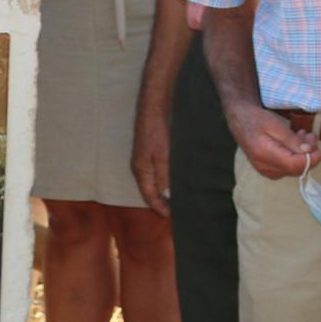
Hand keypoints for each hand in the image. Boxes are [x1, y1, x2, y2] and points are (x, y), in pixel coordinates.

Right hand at [130, 103, 171, 218]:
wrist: (155, 104)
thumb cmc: (157, 129)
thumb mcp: (162, 156)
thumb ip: (164, 176)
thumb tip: (167, 195)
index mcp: (141, 170)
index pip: (149, 195)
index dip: (160, 208)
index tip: (172, 217)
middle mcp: (141, 165)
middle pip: (151, 189)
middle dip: (163, 201)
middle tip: (178, 210)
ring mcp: (146, 156)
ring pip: (156, 179)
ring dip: (166, 189)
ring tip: (180, 196)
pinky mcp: (153, 148)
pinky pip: (159, 169)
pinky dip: (168, 177)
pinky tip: (178, 177)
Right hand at [228, 102, 314, 181]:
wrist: (240, 120)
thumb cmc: (256, 119)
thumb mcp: (275, 124)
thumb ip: (292, 139)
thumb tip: (309, 151)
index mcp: (264, 154)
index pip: (294, 165)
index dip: (311, 160)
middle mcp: (265, 167)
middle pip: (296, 169)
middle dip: (309, 155)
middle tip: (311, 136)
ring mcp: (266, 171)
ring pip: (293, 169)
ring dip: (303, 154)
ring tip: (302, 135)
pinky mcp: (268, 170)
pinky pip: (288, 168)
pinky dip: (296, 157)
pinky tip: (295, 143)